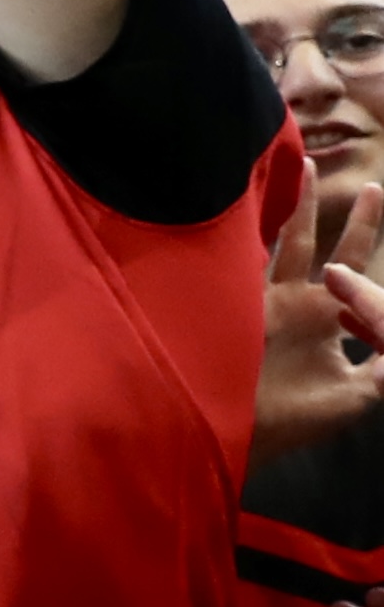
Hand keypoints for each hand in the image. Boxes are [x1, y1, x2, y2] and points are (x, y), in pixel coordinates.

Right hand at [255, 183, 383, 470]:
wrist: (238, 438)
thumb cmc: (294, 422)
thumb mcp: (357, 394)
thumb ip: (382, 363)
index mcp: (328, 324)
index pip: (363, 288)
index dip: (380, 289)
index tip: (374, 298)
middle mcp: (302, 306)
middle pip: (336, 253)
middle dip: (359, 224)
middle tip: (375, 189)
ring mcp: (271, 302)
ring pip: (292, 243)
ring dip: (303, 208)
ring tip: (308, 167)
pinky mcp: (245, 304)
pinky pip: (255, 258)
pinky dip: (257, 230)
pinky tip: (252, 202)